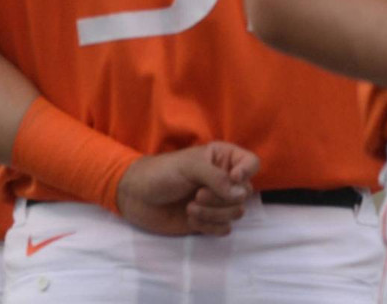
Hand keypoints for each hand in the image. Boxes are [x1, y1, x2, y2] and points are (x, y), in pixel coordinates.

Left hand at [115, 142, 258, 235]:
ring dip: (213, 213)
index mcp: (221, 158)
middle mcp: (223, 179)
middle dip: (222, 198)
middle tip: (197, 195)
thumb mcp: (187, 167)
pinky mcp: (209, 221)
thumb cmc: (159, 173)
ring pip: (237, 213)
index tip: (233, 178)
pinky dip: (209, 226)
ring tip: (190, 207)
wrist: (135, 197)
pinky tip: (191, 219)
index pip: (251, 162)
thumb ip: (216, 177)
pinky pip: (225, 229)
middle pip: (245, 193)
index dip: (247, 172)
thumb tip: (240, 193)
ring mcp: (217, 202)